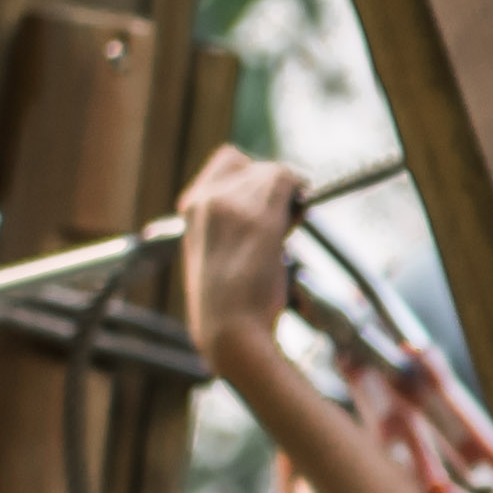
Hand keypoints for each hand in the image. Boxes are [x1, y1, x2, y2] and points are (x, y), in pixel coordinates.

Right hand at [173, 148, 308, 372]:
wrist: (231, 332)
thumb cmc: (230, 302)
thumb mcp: (216, 250)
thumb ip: (231, 220)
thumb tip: (271, 200)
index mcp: (191, 207)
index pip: (229, 160)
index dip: (253, 176)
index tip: (267, 200)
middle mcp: (206, 199)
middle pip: (253, 164)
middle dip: (273, 185)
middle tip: (285, 216)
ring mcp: (230, 206)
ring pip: (273, 171)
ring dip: (289, 193)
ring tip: (289, 226)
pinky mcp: (257, 219)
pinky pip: (288, 179)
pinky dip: (302, 193)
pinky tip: (301, 218)